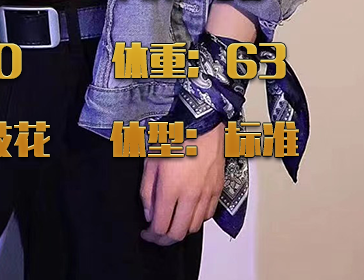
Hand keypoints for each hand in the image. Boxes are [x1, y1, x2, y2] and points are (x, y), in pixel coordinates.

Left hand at [139, 123, 224, 244]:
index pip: (161, 227)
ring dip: (182, 230)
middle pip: (179, 233)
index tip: (146, 233)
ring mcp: (206, 194)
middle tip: (157, 235)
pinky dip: (197, 219)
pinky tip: (189, 211)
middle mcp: (190, 196)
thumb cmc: (174, 137)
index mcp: (170, 189)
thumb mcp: (151, 161)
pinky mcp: (217, 190)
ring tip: (172, 222)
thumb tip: (150, 214)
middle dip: (165, 239)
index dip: (151, 236)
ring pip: (195, 228)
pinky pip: (208, 215)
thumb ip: (147, 191)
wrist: (201, 124)